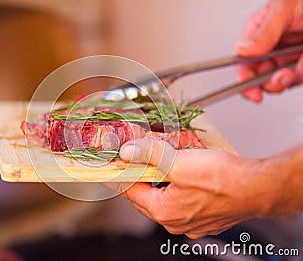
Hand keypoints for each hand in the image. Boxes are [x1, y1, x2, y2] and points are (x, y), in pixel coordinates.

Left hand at [113, 138, 302, 238]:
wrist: (259, 188)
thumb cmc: (224, 179)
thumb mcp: (179, 162)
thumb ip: (151, 155)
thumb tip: (129, 152)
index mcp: (164, 211)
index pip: (131, 193)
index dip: (122, 177)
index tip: (116, 167)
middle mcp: (176, 222)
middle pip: (147, 198)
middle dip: (142, 179)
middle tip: (139, 162)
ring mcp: (192, 223)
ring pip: (166, 200)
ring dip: (161, 185)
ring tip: (163, 167)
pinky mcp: (206, 218)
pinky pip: (183, 203)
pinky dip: (178, 190)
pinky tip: (185, 178)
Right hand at [236, 0, 302, 102]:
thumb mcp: (283, 10)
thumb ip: (263, 32)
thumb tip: (242, 49)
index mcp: (257, 35)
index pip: (242, 63)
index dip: (244, 79)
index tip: (252, 91)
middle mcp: (270, 51)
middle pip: (260, 78)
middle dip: (271, 82)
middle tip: (282, 78)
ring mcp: (287, 60)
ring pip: (282, 82)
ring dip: (290, 78)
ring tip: (299, 65)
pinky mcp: (300, 66)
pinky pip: (298, 78)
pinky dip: (302, 72)